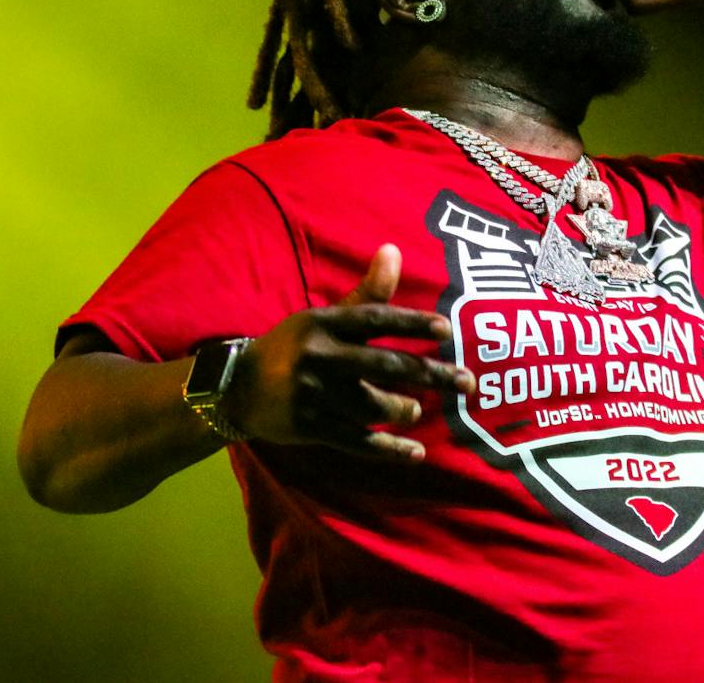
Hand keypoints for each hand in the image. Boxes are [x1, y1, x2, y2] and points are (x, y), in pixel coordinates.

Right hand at [223, 244, 474, 462]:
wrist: (237, 388)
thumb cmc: (294, 346)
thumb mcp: (324, 317)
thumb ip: (365, 293)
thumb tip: (394, 250)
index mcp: (324, 324)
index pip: (374, 319)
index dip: (411, 323)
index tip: (447, 329)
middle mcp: (320, 357)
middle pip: (384, 365)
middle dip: (430, 373)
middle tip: (467, 382)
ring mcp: (314, 395)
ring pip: (372, 405)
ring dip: (403, 410)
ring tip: (418, 411)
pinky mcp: (310, 428)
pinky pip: (357, 441)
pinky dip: (389, 449)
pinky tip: (416, 453)